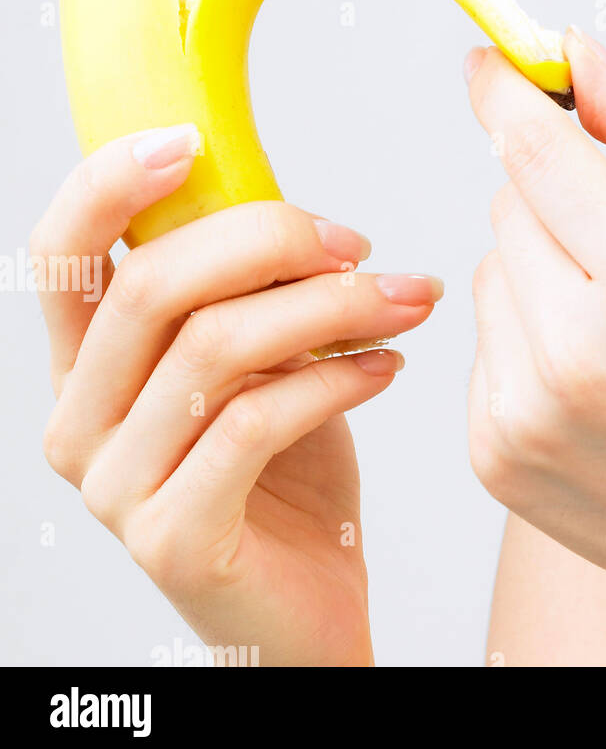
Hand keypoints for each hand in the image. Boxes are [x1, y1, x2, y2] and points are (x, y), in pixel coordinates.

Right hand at [32, 126, 440, 665]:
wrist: (308, 609)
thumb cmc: (286, 477)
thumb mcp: (262, 365)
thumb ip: (250, 297)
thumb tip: (301, 216)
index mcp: (89, 369)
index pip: (59, 257)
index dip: (108, 185)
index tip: (188, 139)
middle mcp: (80, 424)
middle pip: (152, 286)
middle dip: (269, 240)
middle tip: (357, 243)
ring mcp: (117, 487)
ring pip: (215, 347)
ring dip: (330, 306)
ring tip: (402, 299)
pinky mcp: (173, 537)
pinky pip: (256, 421)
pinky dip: (337, 376)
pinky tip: (389, 367)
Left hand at [464, 30, 605, 665]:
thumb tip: (577, 54)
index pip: (538, 151)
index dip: (508, 94)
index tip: (488, 60)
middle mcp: (574, 351)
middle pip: (507, 204)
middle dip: (556, 203)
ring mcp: (523, 411)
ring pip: (487, 269)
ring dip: (538, 272)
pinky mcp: (491, 453)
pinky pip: (482, 339)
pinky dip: (524, 338)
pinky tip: (590, 382)